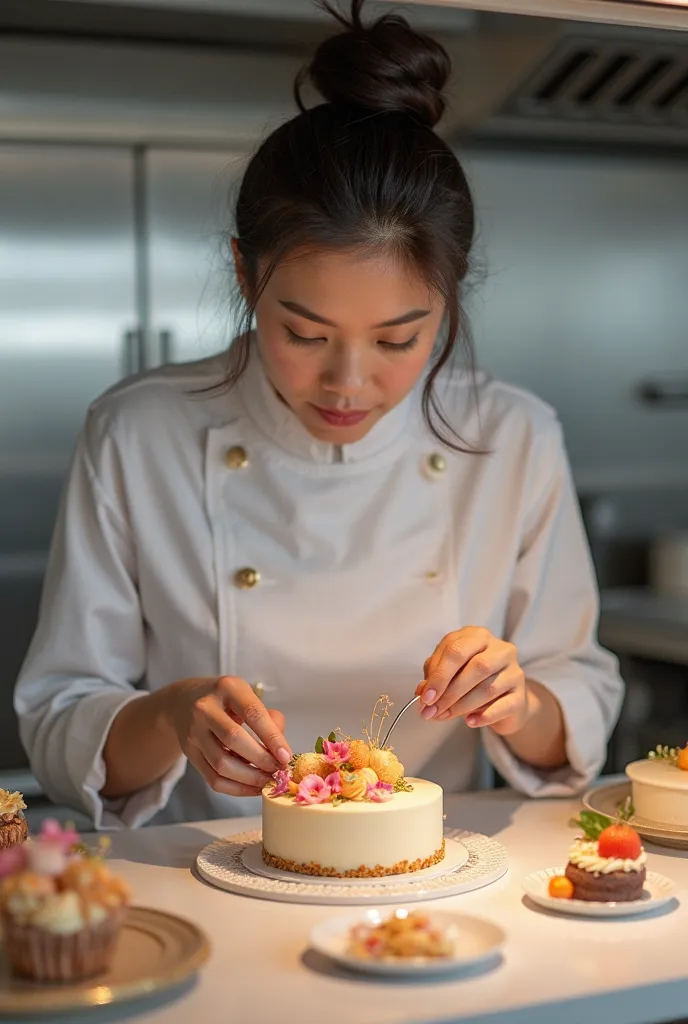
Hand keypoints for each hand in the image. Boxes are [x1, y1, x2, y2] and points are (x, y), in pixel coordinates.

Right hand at [167, 676, 291, 796]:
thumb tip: (281, 752)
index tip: (286, 756)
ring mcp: (193, 731)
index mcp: (227, 688)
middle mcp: (205, 708)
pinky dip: (236, 788)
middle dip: (261, 759)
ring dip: (249, 778)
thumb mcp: (247, 696)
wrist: (184, 701)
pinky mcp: (189, 752)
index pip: (252, 713)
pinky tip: (252, 787)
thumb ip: (269, 719)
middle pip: (234, 739)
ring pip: (222, 764)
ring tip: (267, 780)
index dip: (271, 737)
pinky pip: (213, 778)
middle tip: (278, 770)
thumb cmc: (226, 700)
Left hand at [416, 627, 529, 735]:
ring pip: (488, 688)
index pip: (456, 650)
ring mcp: (514, 671)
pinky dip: (484, 716)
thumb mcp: (448, 675)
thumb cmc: (471, 682)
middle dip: (450, 691)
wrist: (505, 702)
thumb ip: (434, 679)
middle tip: (433, 710)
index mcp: (477, 636)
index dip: (439, 675)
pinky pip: (503, 706)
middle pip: (476, 666)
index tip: (425, 697)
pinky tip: (469, 722)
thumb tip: (422, 693)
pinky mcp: (522, 695)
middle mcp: (500, 649)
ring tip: (446, 716)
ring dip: (462, 705)